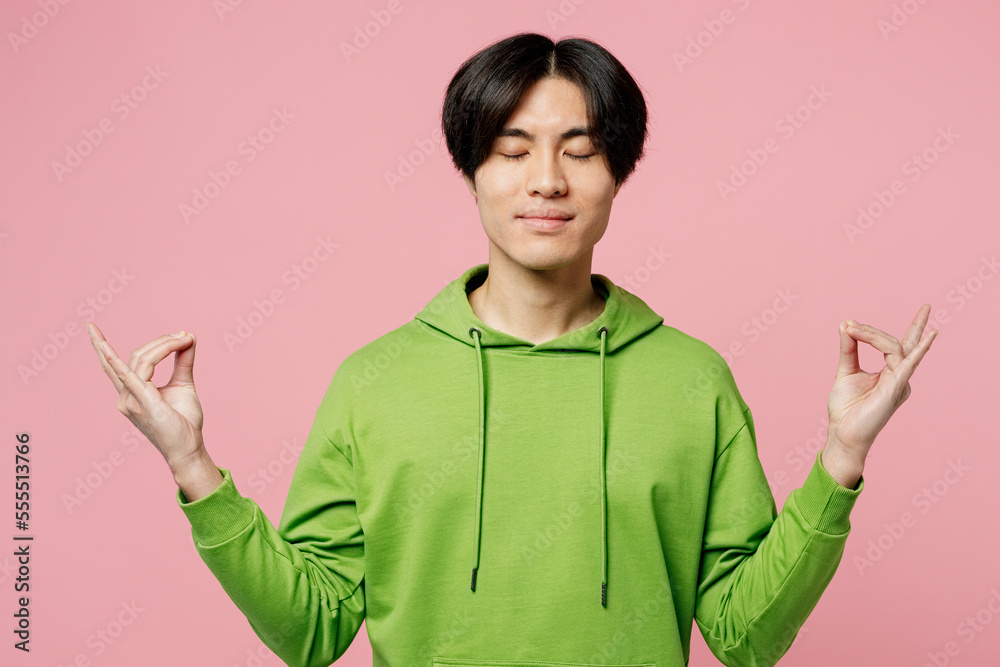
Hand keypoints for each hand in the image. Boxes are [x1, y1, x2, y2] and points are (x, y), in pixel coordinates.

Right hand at [87, 322, 206, 471]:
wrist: (189, 448)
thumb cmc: (184, 421)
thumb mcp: (183, 384)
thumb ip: (183, 360)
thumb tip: (188, 337)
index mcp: (131, 392)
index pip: (112, 365)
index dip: (97, 345)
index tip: (94, 327)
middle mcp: (125, 396)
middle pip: (138, 356)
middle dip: (162, 342)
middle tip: (185, 336)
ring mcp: (130, 400)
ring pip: (141, 360)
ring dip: (164, 345)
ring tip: (185, 339)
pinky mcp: (141, 402)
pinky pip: (128, 376)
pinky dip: (116, 360)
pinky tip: (104, 348)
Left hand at [824, 304, 937, 475]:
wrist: (842, 432)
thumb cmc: (846, 407)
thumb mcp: (846, 371)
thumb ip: (849, 348)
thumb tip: (845, 324)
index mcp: (891, 373)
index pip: (897, 346)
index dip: (886, 330)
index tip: (850, 323)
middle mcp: (900, 377)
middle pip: (905, 345)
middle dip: (919, 325)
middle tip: (926, 305)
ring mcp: (900, 383)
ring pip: (895, 349)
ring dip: (872, 335)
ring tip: (852, 327)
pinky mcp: (894, 390)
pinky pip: (907, 366)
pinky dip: (918, 351)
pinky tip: (929, 336)